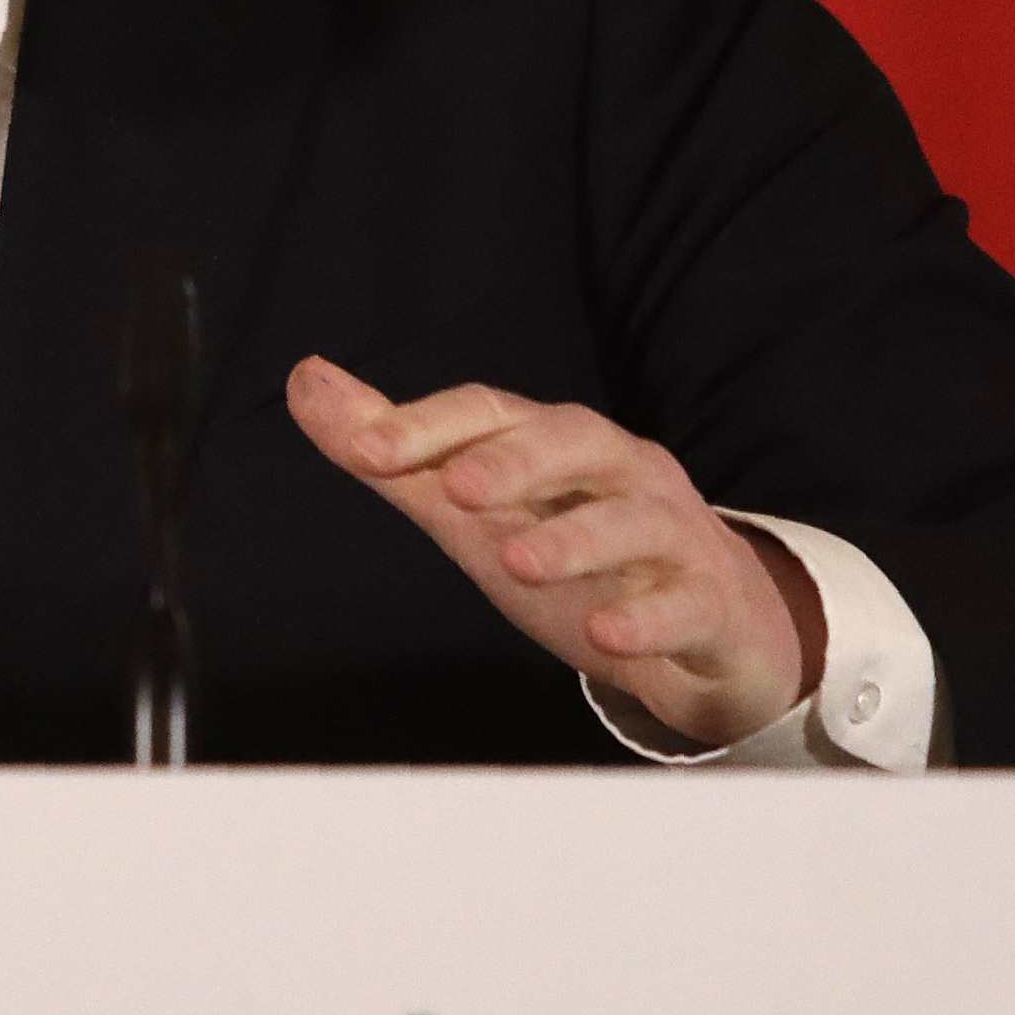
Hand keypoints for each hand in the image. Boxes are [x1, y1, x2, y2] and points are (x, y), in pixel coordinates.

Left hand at [285, 356, 823, 747]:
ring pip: (634, 520)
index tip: (365, 450)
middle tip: (458, 489)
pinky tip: (609, 633)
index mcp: (559, 443)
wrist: (707, 626)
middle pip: (575, 442)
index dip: (430, 426)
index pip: (494, 412)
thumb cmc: (579, 552)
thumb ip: (398, 457)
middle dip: (515, 460)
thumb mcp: (479, 510)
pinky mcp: (709, 603)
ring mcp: (674, 533)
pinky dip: (649, 616)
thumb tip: (305, 381)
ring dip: (574, 538)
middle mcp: (621, 472)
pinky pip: (686, 604)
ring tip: (516, 560)